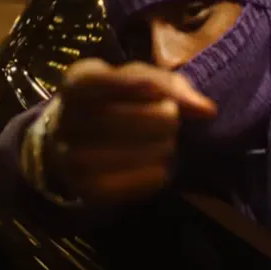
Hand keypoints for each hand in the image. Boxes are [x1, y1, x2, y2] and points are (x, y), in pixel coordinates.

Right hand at [49, 58, 216, 204]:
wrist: (79, 140)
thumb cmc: (118, 100)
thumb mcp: (139, 79)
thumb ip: (170, 86)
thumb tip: (206, 110)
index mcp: (76, 82)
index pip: (98, 81)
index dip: (133, 85)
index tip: (160, 93)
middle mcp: (64, 120)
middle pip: (120, 119)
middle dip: (159, 119)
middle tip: (172, 121)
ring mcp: (70, 158)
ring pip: (125, 154)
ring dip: (158, 148)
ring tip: (166, 143)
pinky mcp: (84, 190)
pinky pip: (127, 186)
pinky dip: (152, 176)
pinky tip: (160, 167)